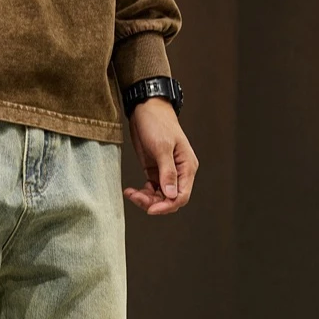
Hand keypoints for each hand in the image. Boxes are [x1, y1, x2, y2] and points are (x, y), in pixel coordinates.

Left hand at [123, 98, 198, 214]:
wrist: (145, 109)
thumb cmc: (157, 123)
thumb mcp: (162, 147)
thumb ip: (167, 172)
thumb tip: (171, 194)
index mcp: (187, 167)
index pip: (182, 196)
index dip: (167, 206)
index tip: (150, 209)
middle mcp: (179, 172)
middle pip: (170, 199)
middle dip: (153, 203)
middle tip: (136, 197)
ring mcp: (167, 172)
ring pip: (159, 197)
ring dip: (145, 199)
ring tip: (131, 193)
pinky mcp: (155, 171)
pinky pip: (151, 190)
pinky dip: (142, 193)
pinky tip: (131, 190)